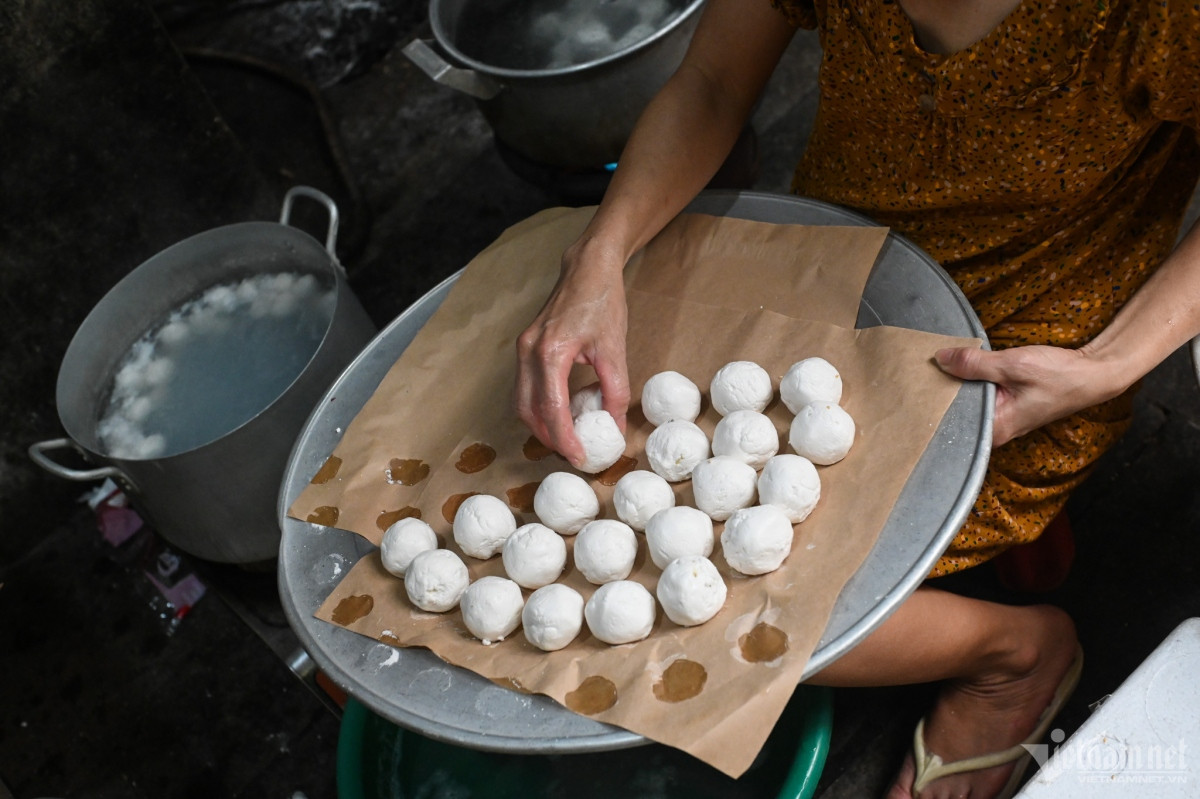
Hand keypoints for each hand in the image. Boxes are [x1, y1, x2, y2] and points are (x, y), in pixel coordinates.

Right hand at [513, 238, 631, 466]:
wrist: (588, 269)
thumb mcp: (615, 349)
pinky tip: (557, 414)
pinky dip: (537, 407)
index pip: (551, 409)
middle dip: (547, 437)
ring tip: (565, 438)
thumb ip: (615, 391)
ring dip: (539, 424)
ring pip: (520, 401)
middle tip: (571, 453)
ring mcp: (522, 348)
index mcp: (551, 351)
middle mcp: (529, 351)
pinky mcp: (525, 346)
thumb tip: (615, 426)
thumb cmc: (602, 301)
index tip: (579, 457)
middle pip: (528, 410)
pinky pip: (523, 387)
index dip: (564, 438)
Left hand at [934, 344, 1124, 446]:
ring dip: (959, 383)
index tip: (919, 379)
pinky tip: (964, 368)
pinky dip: (973, 382)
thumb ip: (975, 363)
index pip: (952, 418)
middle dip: (945, 389)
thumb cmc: (1059, 375)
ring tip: (942, 364)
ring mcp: (1002, 420)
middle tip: (926, 367)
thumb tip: (941, 359)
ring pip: (969, 402)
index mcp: (995, 429)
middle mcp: (996, 431)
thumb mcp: (1013, 365)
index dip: (936, 397)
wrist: (1094, 374)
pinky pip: (980, 397)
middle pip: (958, 411)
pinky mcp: (1007, 408)